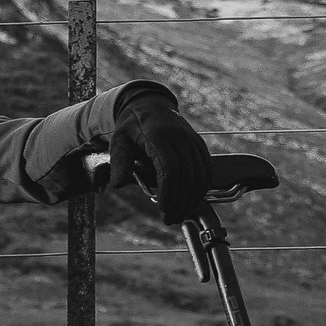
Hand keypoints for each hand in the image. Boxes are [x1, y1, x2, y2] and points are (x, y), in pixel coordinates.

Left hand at [109, 89, 213, 224]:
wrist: (151, 105)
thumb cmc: (132, 127)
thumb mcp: (118, 141)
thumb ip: (119, 162)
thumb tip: (119, 185)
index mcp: (159, 136)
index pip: (170, 169)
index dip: (169, 192)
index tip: (164, 209)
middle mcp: (181, 138)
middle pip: (188, 177)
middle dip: (181, 202)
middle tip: (170, 219)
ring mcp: (193, 141)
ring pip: (201, 176)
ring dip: (192, 200)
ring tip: (179, 215)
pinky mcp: (200, 146)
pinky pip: (207, 171)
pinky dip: (201, 190)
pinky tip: (190, 202)